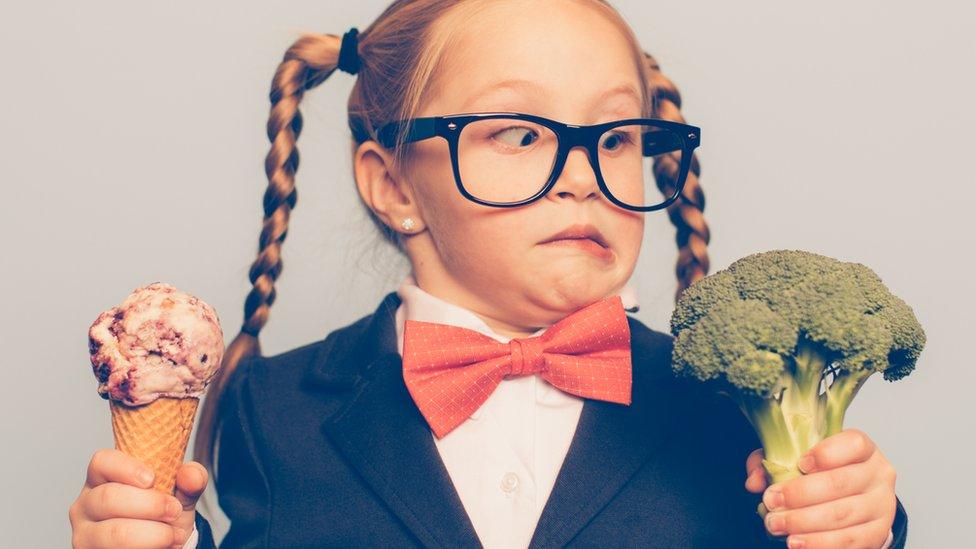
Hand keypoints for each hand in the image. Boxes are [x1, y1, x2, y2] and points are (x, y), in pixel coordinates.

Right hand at [69, 448, 208, 547]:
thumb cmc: (162, 514)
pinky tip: (162, 548)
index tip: (152, 479)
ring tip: (174, 536)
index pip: (102, 462)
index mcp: (103, 478)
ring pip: (114, 532)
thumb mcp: (178, 494)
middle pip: (108, 498)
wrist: (161, 546)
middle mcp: (86, 504)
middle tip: (174, 511)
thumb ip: (189, 481)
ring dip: (152, 535)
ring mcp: (85, 533)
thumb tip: (192, 475)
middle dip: (150, 505)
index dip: (126, 468)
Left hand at [744, 429, 896, 548]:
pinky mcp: (878, 533)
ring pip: (843, 516)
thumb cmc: (824, 472)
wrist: (854, 498)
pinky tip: (797, 543)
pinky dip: (820, 544)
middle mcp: (877, 475)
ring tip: (776, 525)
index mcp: (863, 449)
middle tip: (771, 501)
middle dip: (800, 495)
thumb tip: (755, 481)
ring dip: (804, 523)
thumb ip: (773, 460)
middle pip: (840, 483)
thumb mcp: (799, 457)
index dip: (826, 454)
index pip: (853, 444)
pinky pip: (849, 542)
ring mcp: (881, 506)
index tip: (800, 464)